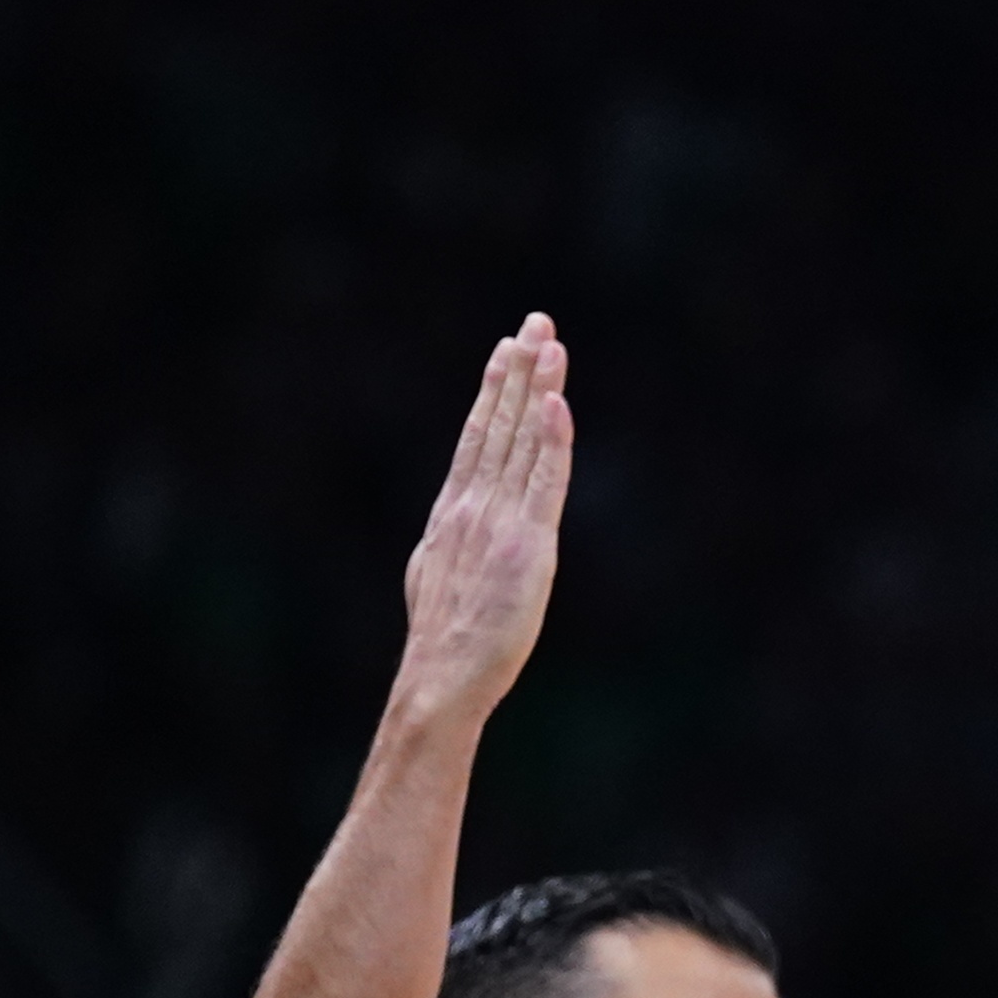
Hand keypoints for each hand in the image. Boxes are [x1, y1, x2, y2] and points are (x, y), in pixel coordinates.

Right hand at [392, 316, 572, 718]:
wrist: (442, 675)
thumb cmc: (445, 641)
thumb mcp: (441, 575)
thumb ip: (456, 541)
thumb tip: (457, 529)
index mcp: (454, 511)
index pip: (478, 436)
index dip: (495, 390)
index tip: (507, 350)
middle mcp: (473, 505)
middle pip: (500, 424)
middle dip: (519, 371)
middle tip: (535, 322)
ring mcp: (499, 521)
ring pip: (522, 441)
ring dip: (538, 389)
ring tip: (549, 343)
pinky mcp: (528, 544)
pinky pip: (544, 481)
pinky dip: (552, 440)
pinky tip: (557, 403)